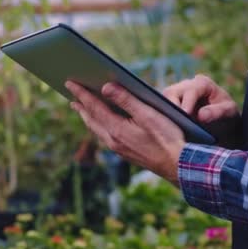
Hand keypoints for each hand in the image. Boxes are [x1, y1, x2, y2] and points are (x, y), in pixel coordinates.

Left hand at [66, 81, 185, 184]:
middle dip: (81, 106)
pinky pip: (105, 136)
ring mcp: (119, 149)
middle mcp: (113, 141)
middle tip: (71, 95)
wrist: (177, 166)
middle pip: (91, 120)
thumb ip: (126, 100)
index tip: (70, 82)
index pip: (94, 106)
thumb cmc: (167, 138)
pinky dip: (99, 125)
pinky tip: (103, 123)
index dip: (81, 93)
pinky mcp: (126, 153)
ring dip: (88, 117)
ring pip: (97, 129)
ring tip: (82, 108)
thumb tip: (105, 87)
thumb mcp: (148, 114)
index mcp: (116, 129)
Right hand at [163, 74, 238, 122]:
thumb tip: (201, 115)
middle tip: (173, 124)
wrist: (223, 123)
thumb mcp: (229, 113)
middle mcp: (187, 85)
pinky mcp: (170, 105)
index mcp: (203, 83)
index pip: (191, 91)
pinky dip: (162, 118)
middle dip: (171, 107)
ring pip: (163, 100)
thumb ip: (217, 112)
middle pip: (171, 92)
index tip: (185, 116)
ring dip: (164, 114)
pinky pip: (161, 109)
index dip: (186, 103)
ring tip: (168, 129)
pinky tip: (165, 130)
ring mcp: (176, 95)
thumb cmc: (228, 116)